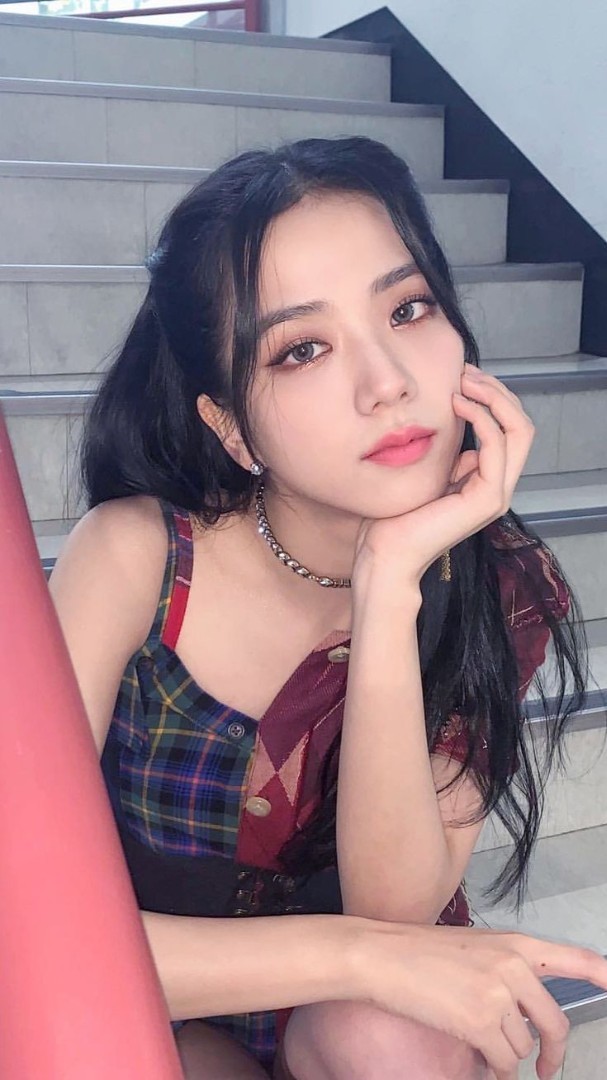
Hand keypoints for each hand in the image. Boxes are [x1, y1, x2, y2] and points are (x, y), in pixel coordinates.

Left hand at [352, 364, 534, 586]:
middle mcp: (497, 486)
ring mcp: (496, 494)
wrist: (385, 553)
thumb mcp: (424, 471)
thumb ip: (444, 452)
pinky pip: (497, 445)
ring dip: (493, 397)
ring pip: (519, 430)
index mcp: (484, 480)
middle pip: (521, 425)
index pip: (508, 428)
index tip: (461, 376)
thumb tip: (450, 418)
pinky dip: (481, 417)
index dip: (490, 396)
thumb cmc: (394, 517)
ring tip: (463, 381)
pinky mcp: (487, 499)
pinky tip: (456, 403)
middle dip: (497, 391)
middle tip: (466, 371)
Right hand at [359, 922, 606, 1079]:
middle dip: (553, 1053)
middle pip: (554, 1023)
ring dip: (508, 1058)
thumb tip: (522, 1014)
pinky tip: (480, 1061)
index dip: (601, 972)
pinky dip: (494, 1070)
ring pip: (523, 1047)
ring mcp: (498, 995)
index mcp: (515, 944)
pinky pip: (502, 1063)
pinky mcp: (480, 1022)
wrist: (383, 955)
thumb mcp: (473, 949)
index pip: (573, 958)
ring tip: (485, 1049)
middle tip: (548, 1068)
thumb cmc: (419, 951)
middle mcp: (513, 966)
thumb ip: (505, 972)